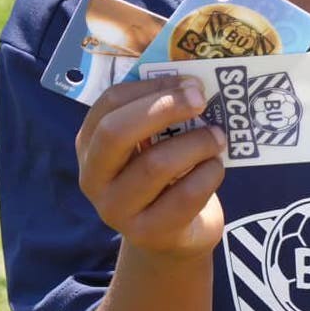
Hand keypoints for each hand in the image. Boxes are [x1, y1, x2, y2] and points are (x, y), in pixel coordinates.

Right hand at [76, 74, 226, 258]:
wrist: (174, 234)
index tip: (189, 81)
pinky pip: (184, 196)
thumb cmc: (168, 173)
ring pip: (156, 165)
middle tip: (201, 100)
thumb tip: (196, 76)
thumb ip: (165, 112)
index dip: (152, 86)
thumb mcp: (156, 141)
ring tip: (218, 137)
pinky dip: (209, 174)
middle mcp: (94, 177)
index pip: (110, 103)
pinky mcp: (148, 232)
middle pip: (117, 132)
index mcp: (91, 144)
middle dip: (165, 108)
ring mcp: (117, 209)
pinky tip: (216, 167)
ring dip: (197, 143)